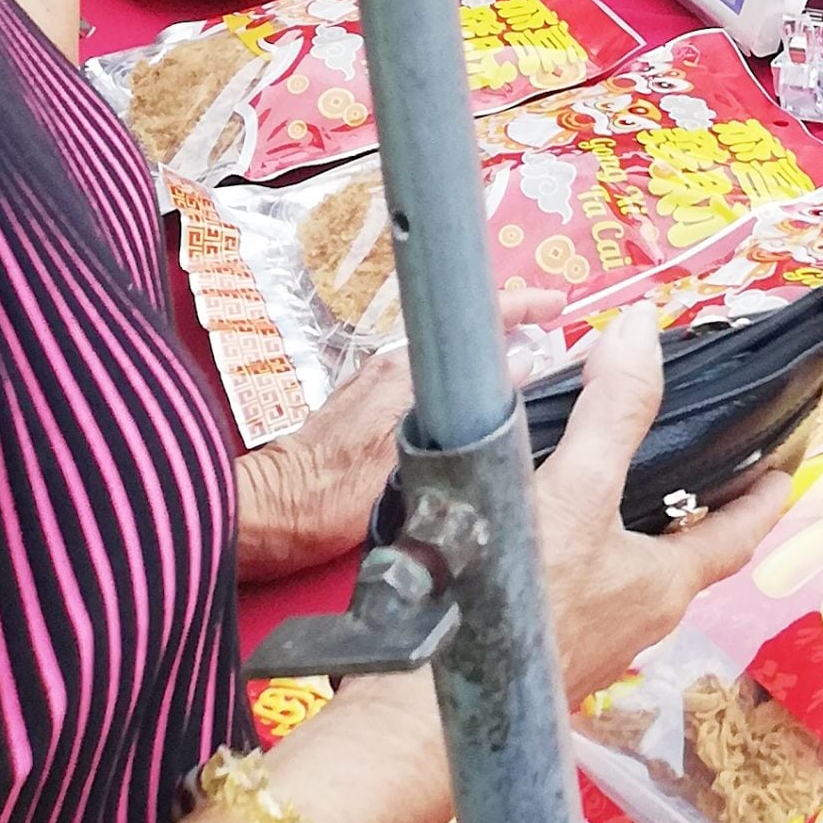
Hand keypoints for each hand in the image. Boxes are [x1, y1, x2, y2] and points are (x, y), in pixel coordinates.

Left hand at [236, 287, 567, 581]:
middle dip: (510, 329)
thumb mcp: (403, 458)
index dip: (520, 305)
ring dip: (487, 359)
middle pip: (463, 336)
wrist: (266, 517)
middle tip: (554, 336)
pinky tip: (480, 408)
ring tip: (529, 370)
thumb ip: (463, 414)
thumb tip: (519, 365)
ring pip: (450, 362)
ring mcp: (378, 388)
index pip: (471, 321)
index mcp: (404, 370)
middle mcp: (391, 367)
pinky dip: (464, 383)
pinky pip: (433, 382)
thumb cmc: (327, 496)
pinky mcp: (370, 412)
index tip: (557, 305)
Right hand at [532, 306, 789, 703]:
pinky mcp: (537, 646)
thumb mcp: (576, 492)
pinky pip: (577, 581)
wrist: (421, 716)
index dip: (765, 496)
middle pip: (685, 548)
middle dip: (694, 498)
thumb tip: (643, 329)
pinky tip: (538, 515)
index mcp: (664, 586)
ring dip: (628, 516)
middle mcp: (636, 619)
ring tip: (611, 462)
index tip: (785, 466)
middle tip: (694, 446)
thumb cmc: (514, 608)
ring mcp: (587, 638)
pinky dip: (577, 540)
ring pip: (628, 565)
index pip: (740, 534)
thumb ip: (613, 410)